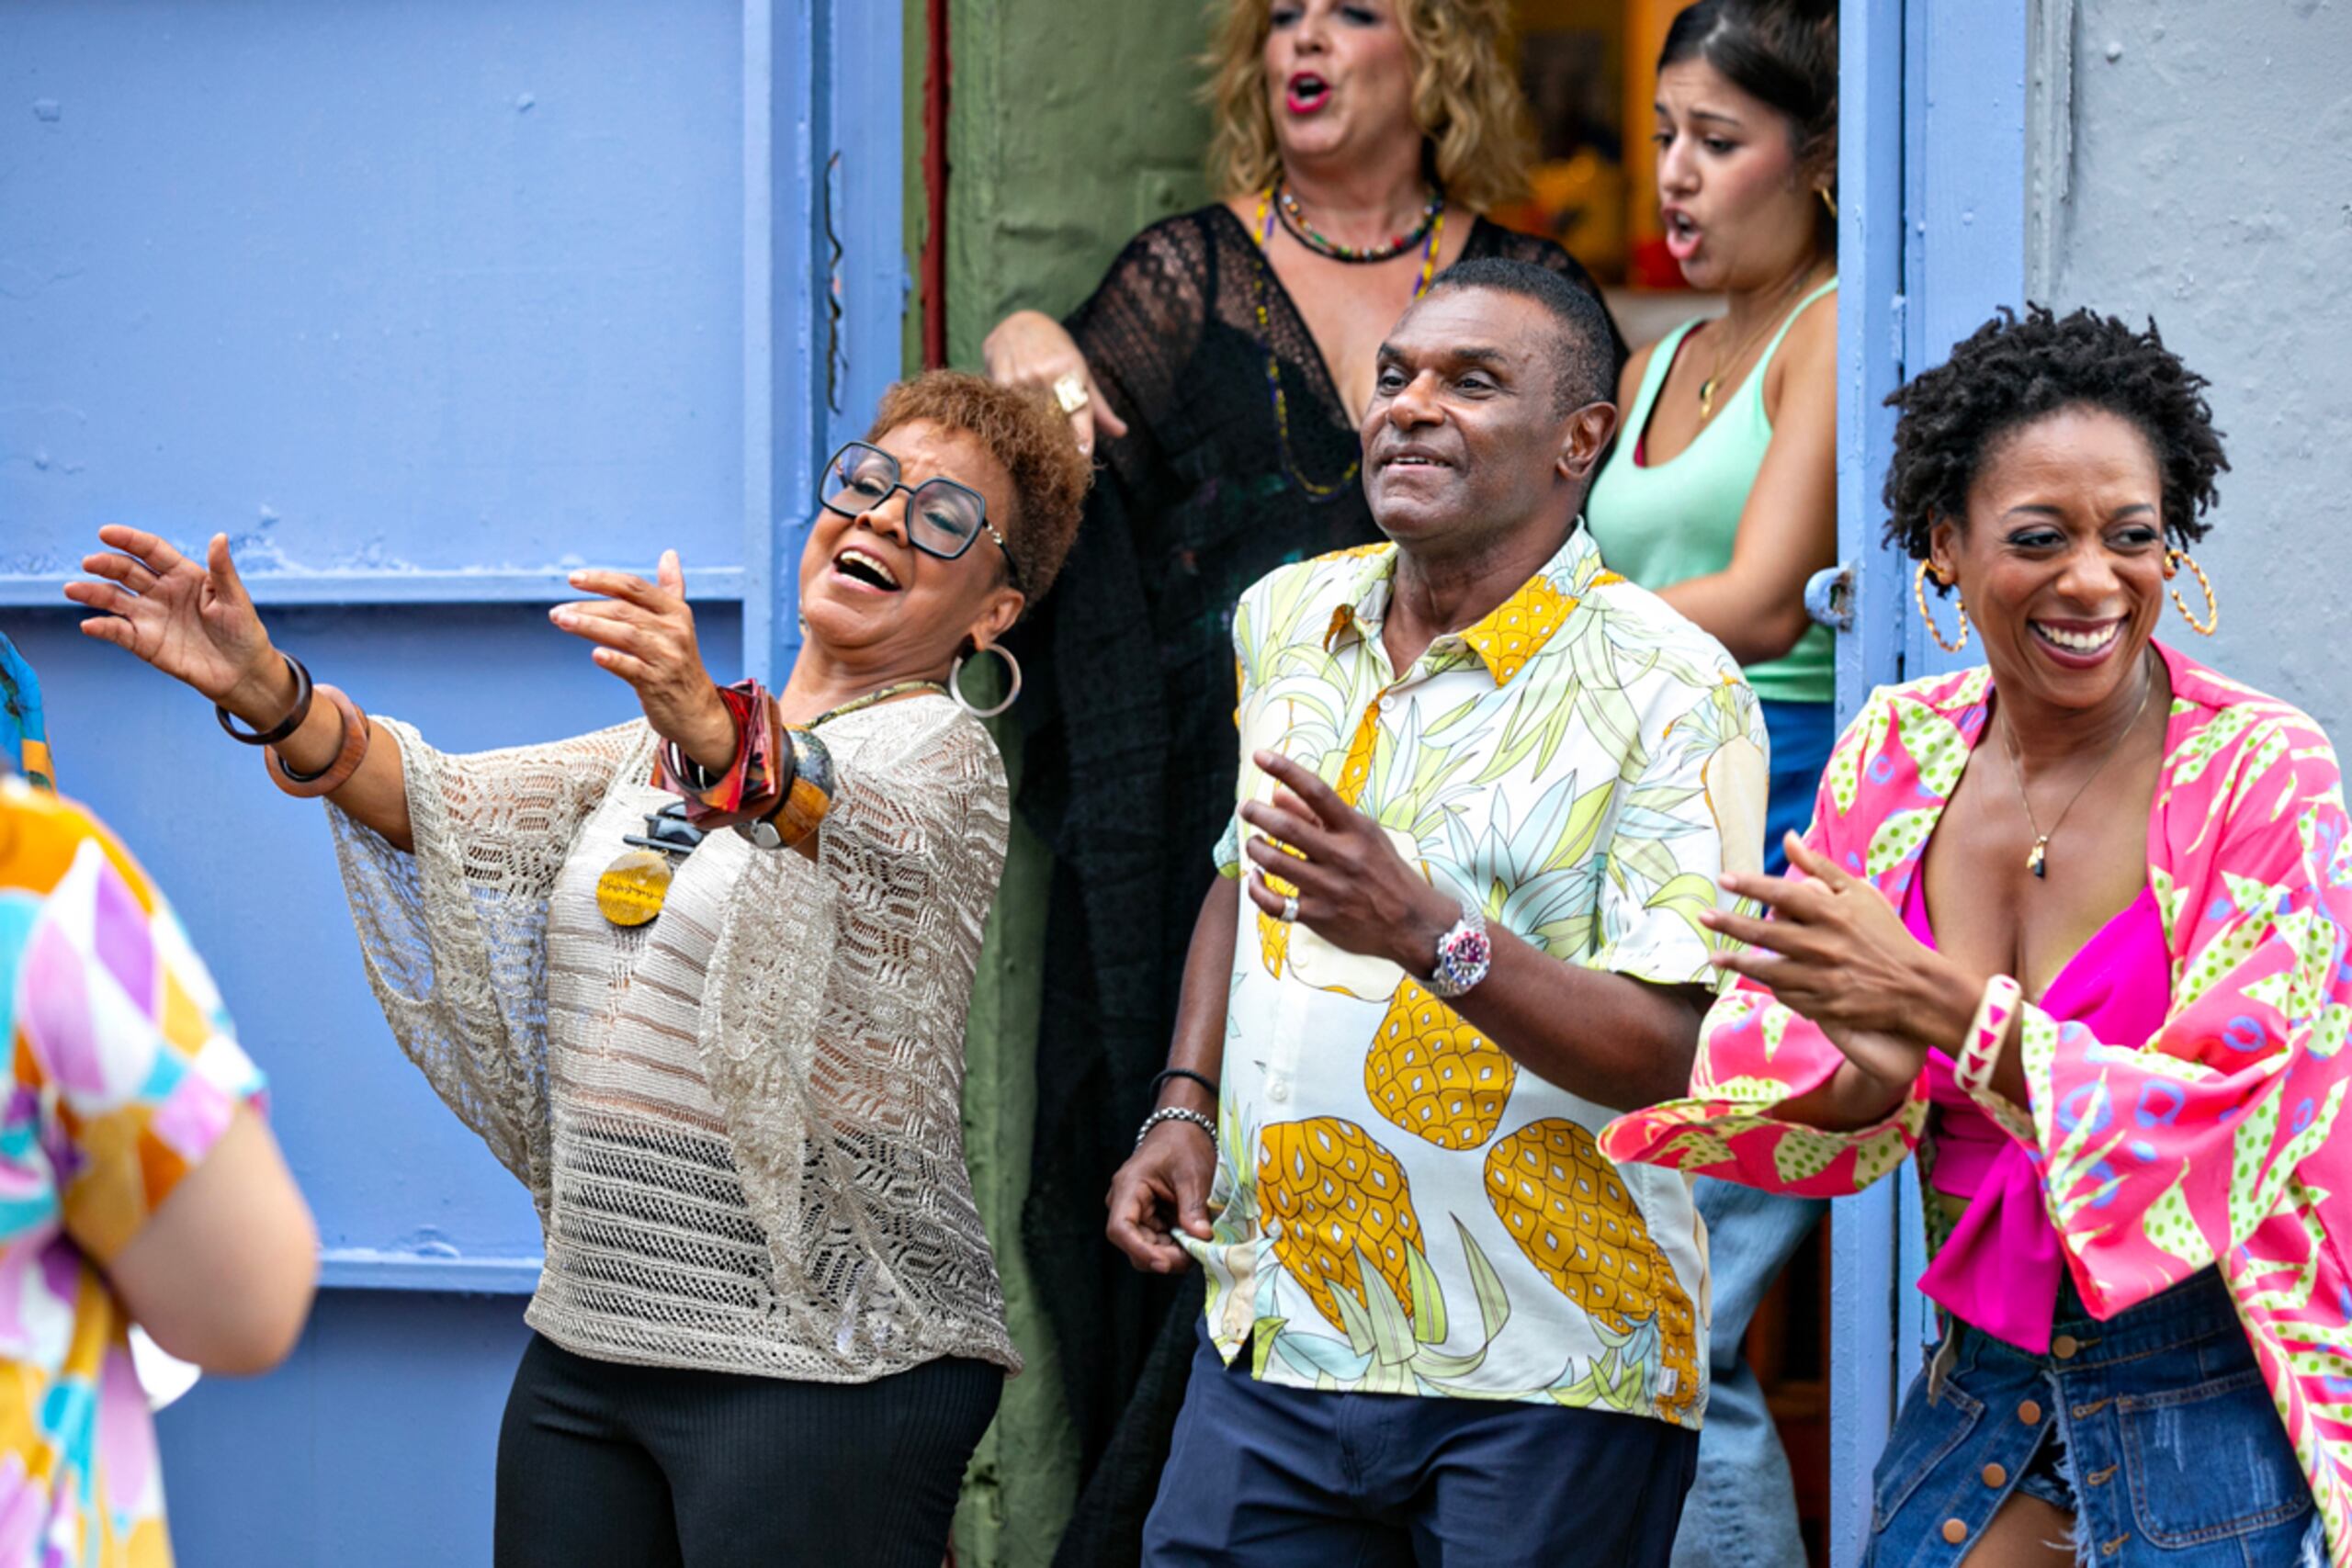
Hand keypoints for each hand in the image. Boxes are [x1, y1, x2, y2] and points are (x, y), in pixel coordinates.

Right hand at [67, 527, 290, 719]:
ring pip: (114, 598)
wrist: (242, 671)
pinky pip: (118, 631)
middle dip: (107, 565)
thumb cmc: (242, 630)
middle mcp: (161, 591)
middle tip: (90, 562)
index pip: (151, 551)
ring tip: (73, 589)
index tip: (106, 533)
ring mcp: (150, 616)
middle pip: (127, 571)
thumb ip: (223, 569)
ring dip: (92, 593)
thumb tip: (220, 536)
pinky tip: (90, 624)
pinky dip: (103, 627)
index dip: (129, 541)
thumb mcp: (236, 598)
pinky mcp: (144, 642)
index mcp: (183, 574)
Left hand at [552, 551, 735, 768]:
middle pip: (624, 610)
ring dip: (590, 626)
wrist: (697, 710)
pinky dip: (614, 660)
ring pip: (625, 634)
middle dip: (588, 608)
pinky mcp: (658, 683)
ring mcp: (667, 657)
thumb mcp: (679, 623)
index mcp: (676, 611)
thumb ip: (671, 588)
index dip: (602, 580)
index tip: (572, 579)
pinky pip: (633, 669)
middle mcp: (674, 631)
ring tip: (562, 621)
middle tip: (557, 611)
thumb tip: (669, 553)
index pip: (634, 587)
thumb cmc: (680, 662)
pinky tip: (594, 654)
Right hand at [981, 310, 1126, 456]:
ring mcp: (1023, 376)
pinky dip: (1015, 417)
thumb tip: (1122, 432)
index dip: (1081, 435)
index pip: (1079, 410)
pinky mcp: (1001, 378)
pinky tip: (1016, 414)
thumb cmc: (1057, 352)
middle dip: (1057, 439)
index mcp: (1072, 371)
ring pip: (1030, 418)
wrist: (1019, 322)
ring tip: (1034, 428)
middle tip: (1058, 453)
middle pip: (1054, 421)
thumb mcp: (1082, 372)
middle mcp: (1048, 374)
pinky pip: (1009, 409)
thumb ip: (1098, 407)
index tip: (1082, 456)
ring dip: (1034, 430)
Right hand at [1104, 1119, 1217, 1274]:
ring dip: (1171, 1253)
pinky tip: (1193, 1240)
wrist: (1182, 1129)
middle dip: (1163, 1256)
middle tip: (1194, 1256)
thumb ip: (1193, 1206)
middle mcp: (1125, 1203)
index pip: (1121, 1228)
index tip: (1165, 1263)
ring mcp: (1136, 1212)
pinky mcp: (1149, 1218)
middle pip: (1134, 1244)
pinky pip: (1157, 1241)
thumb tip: (1200, 1238)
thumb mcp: (1192, 1174)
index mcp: (1129, 1187)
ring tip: (1198, 1246)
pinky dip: (1175, 1246)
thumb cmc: (1184, 1144)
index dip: (1139, 1250)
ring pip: (1146, 1247)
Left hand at [1237, 749, 1456, 973]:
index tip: (1260, 756)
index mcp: (1356, 830)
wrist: (1413, 924)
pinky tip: (1255, 878)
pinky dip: (1257, 889)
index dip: (1285, 770)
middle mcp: (1343, 856)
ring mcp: (1330, 888)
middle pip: (1288, 828)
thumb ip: (1318, 817)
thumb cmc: (1385, 873)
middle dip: (1258, 814)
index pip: (1317, 791)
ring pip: (1275, 862)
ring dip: (1256, 848)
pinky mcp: (1320, 917)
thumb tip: (1277, 793)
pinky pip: (1275, 903)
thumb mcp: (1363, 836)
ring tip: (1254, 842)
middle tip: (1246, 808)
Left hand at [1700, 832, 1963, 1090]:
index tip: (1724, 879)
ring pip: (1768, 969)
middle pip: (1766, 932)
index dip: (1751, 885)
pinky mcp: (1824, 1004)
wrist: (1915, 986)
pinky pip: (1786, 994)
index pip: (1783, 893)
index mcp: (1833, 912)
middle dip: (1730, 924)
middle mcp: (1824, 943)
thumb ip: (1820, 866)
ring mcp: (1823, 976)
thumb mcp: (1859, 893)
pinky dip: (1769, 985)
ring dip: (1737, 962)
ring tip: (1713, 957)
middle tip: (1703, 916)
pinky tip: (1754, 979)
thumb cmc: (1885, 933)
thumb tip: (1788, 836)